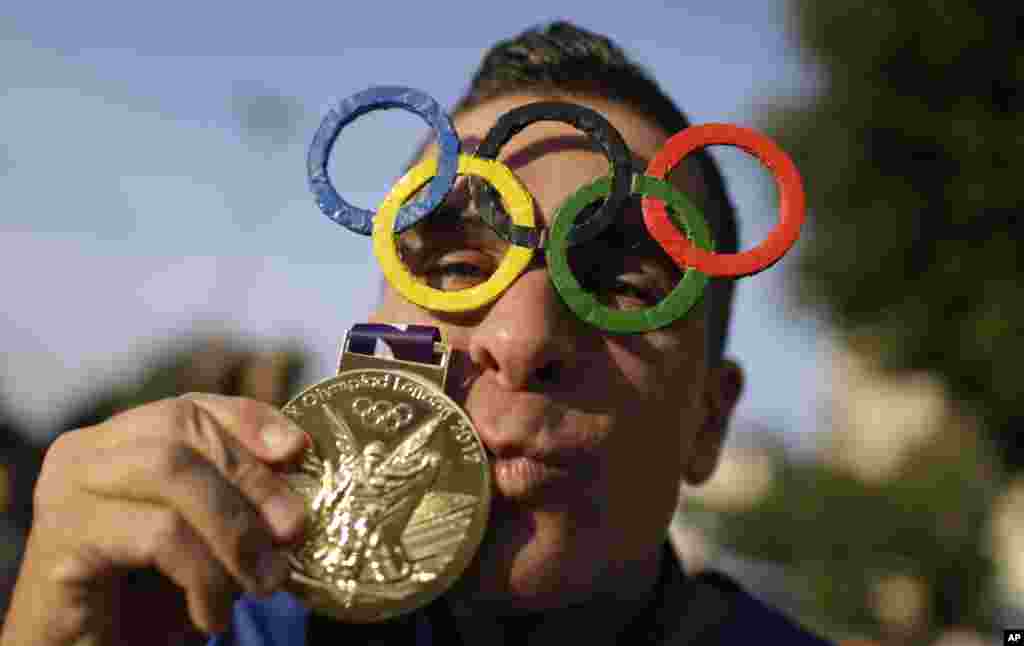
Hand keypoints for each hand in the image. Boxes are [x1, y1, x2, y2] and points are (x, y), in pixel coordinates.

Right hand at [0, 394, 308, 645]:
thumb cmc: (149, 602)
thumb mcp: (206, 538)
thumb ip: (239, 496)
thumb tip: (299, 463)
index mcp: (120, 443)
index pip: (191, 408)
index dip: (249, 421)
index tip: (299, 449)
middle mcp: (86, 454)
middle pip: (183, 430)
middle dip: (252, 478)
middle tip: (294, 532)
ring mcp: (66, 492)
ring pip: (172, 471)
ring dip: (235, 529)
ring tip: (264, 581)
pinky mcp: (61, 541)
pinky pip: (157, 533)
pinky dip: (203, 574)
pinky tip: (213, 615)